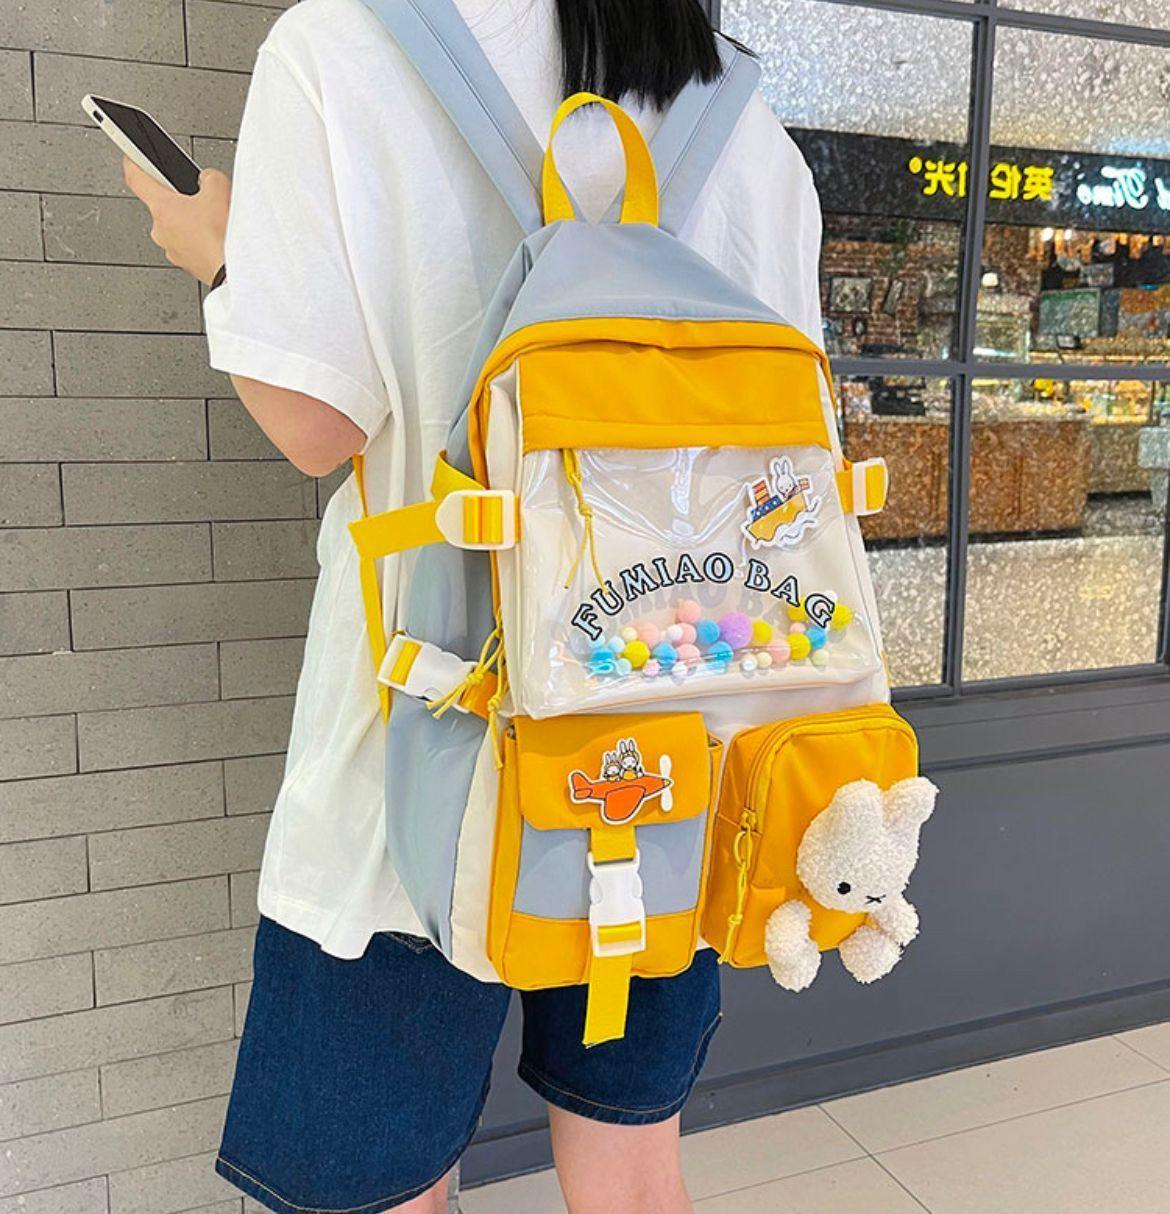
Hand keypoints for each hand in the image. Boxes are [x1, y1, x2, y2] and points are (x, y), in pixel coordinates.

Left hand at [123, 157, 229, 285]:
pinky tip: (218, 240)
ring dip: (193, 223)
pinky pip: (190, 246)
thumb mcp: (219, 189)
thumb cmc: (222, 238)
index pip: (136, 179)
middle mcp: (161, 231)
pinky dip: (201, 242)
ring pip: (178, 228)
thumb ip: (208, 177)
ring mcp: (173, 251)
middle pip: (164, 207)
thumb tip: (207, 181)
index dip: (133, 164)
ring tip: (215, 224)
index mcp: (162, 208)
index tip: (131, 160)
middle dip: (181, 201)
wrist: (236, 271)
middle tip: (201, 200)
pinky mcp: (188, 265)